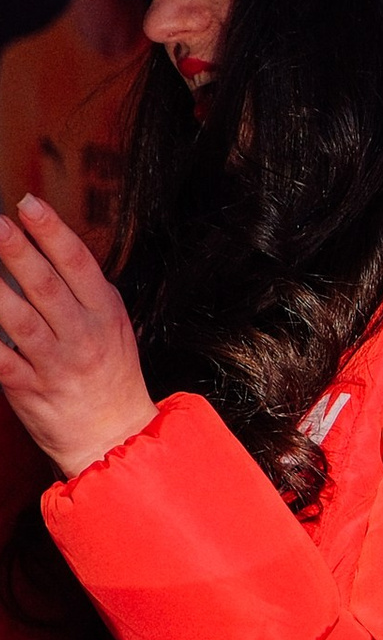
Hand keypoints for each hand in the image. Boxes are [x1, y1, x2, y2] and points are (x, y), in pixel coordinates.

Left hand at [0, 196, 156, 478]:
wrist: (114, 435)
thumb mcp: (111, 327)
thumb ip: (81, 293)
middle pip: (46, 286)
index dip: (53, 232)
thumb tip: (45, 249)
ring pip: (20, 320)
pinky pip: (1, 362)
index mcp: (104, 313)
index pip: (79, 264)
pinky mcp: (30, 390)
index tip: (29, 204)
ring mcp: (57, 363)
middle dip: (19, 252)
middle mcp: (83, 335)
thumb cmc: (109, 376)